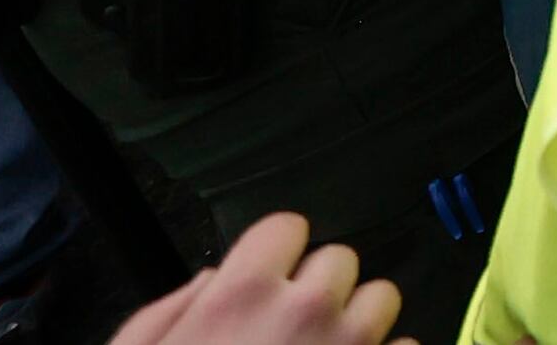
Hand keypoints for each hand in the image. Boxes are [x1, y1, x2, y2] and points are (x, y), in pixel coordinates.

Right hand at [114, 214, 402, 344]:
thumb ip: (174, 309)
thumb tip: (215, 280)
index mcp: (241, 294)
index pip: (287, 228)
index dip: (275, 256)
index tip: (266, 282)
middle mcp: (305, 309)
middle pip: (339, 261)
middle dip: (317, 289)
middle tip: (290, 329)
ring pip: (382, 297)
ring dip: (357, 320)